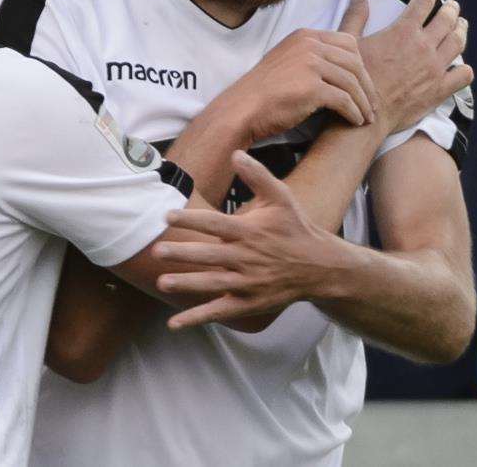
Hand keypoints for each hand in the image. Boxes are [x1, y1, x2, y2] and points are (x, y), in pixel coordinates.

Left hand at [152, 151, 343, 328]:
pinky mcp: (247, 303)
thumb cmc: (295, 228)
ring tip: (161, 282)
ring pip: (212, 284)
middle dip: (183, 254)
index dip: (191, 219)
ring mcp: (247, 283)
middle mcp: (246, 258)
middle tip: (157, 251)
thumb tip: (235, 153)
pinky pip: (219, 312)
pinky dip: (196, 318)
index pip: (215, 224)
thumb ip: (257, 175)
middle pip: (210, 255)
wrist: (319, 267)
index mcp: (250, 231)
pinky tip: (174, 324)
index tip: (167, 216)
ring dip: (187, 284)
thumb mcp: (281, 197)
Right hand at [223, 0, 376, 140]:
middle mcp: (308, 44)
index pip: (348, 42)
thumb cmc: (263, 92)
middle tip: (372, 104)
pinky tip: (355, 122)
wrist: (241, 110)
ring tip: (367, 117)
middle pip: (355, 61)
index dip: (361, 64)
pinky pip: (345, 100)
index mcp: (304, 36)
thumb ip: (310, 56)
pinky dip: (354, 113)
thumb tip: (340, 65)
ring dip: (363, 102)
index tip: (364, 84)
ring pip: (352, 82)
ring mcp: (310, 64)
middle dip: (367, 85)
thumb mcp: (286, 61)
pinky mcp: (312, 88)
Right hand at [359, 0, 472, 133]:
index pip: (424, 2)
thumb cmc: (356, 81)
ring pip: (458, 42)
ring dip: (461, 30)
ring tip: (461, 26)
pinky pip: (463, 75)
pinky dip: (464, 69)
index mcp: (403, 32)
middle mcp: (424, 47)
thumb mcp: (350, 44)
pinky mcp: (440, 89)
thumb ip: (356, 17)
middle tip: (451, 6)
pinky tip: (460, 67)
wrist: (368, 116)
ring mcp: (435, 68)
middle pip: (447, 19)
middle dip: (451, 9)